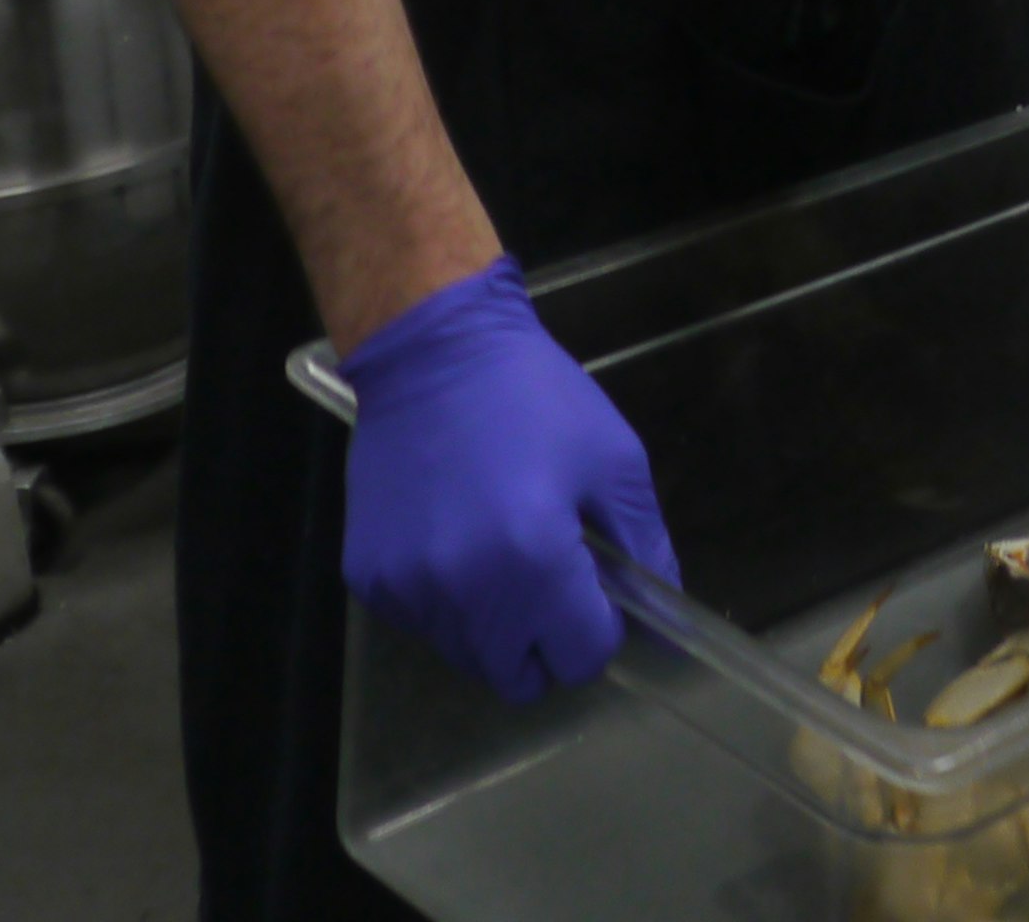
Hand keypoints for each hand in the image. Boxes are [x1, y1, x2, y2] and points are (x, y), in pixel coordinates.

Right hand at [339, 258, 678, 702]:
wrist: (433, 351)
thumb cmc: (534, 396)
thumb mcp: (614, 459)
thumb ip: (644, 547)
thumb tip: (659, 614)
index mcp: (534, 563)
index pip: (580, 657)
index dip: (598, 627)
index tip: (594, 587)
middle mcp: (466, 592)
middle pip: (519, 676)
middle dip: (545, 639)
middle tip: (549, 575)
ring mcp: (410, 590)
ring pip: (469, 654)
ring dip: (493, 625)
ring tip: (496, 545)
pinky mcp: (369, 580)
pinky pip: (424, 622)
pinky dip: (445, 600)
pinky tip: (452, 534)